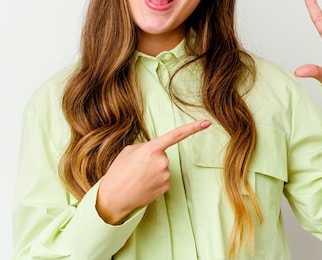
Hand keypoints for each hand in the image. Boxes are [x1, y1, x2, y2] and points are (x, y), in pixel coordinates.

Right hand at [95, 120, 211, 223]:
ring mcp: (165, 175)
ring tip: (137, 177)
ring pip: (163, 168)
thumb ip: (145, 147)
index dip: (193, 128)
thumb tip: (155, 151)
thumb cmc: (118, 172)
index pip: (176, 135)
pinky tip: (143, 185)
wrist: (114, 198)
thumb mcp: (128, 151)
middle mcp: (162, 161)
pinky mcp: (166, 187)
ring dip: (153, 171)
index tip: (207, 123)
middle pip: (162, 155)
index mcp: (152, 148)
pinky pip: (163, 179)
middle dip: (152, 159)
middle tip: (137, 167)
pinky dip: (155, 181)